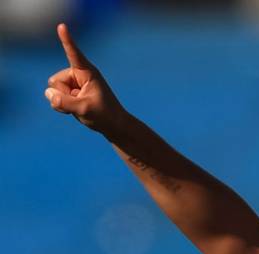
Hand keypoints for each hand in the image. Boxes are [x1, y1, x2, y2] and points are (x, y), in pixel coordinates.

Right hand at [45, 23, 127, 137]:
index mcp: (87, 72)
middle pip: (55, 81)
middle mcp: (78, 74)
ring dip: (62, 101)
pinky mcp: (70, 91)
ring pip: (53, 90)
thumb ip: (65, 102)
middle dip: (62, 95)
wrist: (113, 125)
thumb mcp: (84, 109)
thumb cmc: (105, 115)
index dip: (67, 40)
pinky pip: (55, 97)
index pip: (74, 54)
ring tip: (80, 106)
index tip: (62, 27)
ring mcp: (73, 82)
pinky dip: (61, 105)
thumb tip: (49, 94)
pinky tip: (75, 108)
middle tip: (81, 104)